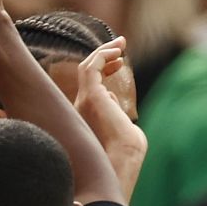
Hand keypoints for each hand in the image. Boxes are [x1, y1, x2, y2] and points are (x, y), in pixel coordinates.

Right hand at [73, 39, 148, 192]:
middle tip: (121, 45)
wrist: (121, 162)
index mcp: (87, 117)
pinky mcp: (90, 97)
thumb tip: (112, 101)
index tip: (120, 61)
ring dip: (104, 52)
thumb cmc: (126, 153)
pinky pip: (91, 68)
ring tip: (121, 44)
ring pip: (87, 68)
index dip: (105, 69)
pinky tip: (117, 52)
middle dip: (103, 56)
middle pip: (87, 74)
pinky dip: (103, 55)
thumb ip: (115, 116)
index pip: (91, 86)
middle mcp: (80, 107)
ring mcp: (83, 102)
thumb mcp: (122, 130)